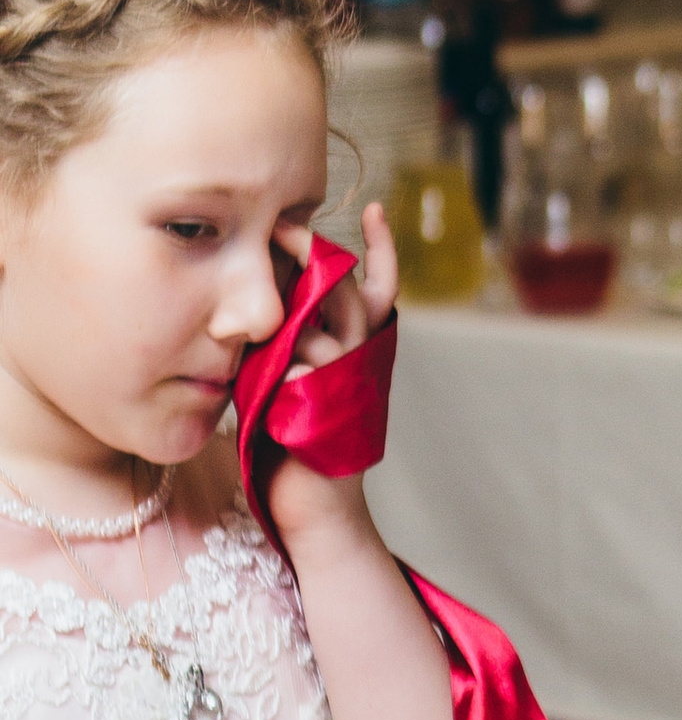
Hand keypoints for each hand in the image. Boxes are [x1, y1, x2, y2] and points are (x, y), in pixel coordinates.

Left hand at [263, 208, 396, 551]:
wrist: (315, 511)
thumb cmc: (296, 444)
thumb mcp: (295, 377)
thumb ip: (291, 337)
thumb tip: (265, 293)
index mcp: (362, 350)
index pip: (381, 288)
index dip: (382, 249)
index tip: (372, 209)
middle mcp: (362, 361)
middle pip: (346, 291)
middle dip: (315, 253)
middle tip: (284, 222)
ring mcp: (344, 384)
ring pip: (322, 323)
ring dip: (288, 307)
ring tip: (261, 299)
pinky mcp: (321, 408)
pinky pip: (299, 366)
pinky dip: (279, 360)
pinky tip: (267, 367)